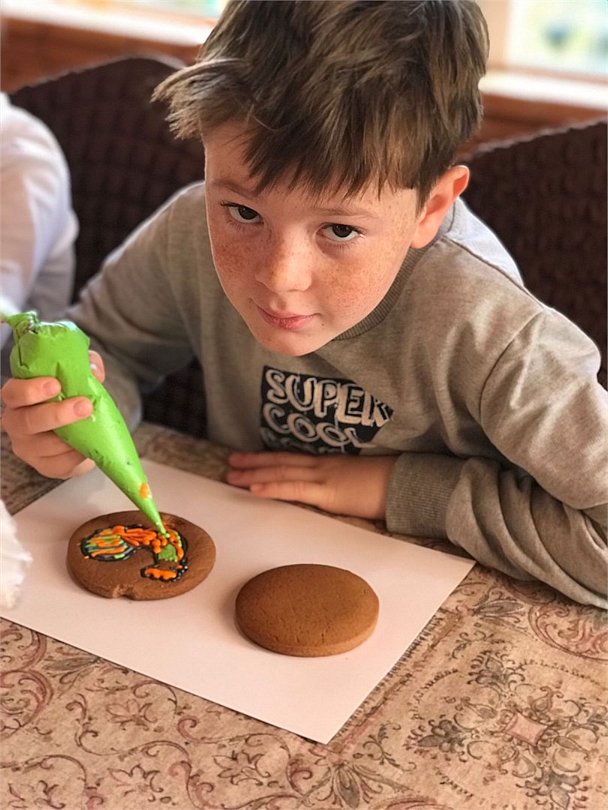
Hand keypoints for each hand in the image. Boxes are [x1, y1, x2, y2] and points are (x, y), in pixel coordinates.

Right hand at [1, 351, 104, 478]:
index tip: (56, 384)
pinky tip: (88, 445)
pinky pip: (59, 465)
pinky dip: (76, 455)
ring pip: (44, 446)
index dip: (31, 390)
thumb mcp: (77, 376)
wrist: (79, 430)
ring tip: (91, 426)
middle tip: (84, 405)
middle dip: (57, 414)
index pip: (13, 393)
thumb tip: (94, 371)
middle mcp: (16, 423)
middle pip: (27, 421)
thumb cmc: (70, 398)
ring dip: (70, 436)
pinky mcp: (45, 467)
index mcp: (18, 398)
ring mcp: (28, 448)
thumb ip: (85, 367)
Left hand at [226, 451, 397, 519]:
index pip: (293, 460)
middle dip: (254, 463)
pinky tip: (254, 489)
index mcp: (330, 465)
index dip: (269, 458)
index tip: (249, 458)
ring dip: (254, 474)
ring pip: (281, 472)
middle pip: (281, 462)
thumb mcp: (362, 483)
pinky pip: (294, 489)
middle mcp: (323, 467)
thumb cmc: (391, 484)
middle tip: (230, 463)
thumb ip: (345, 486)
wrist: (409, 483)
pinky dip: (272, 487)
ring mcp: (324, 478)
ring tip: (231, 475)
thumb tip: (336, 494)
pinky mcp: (328, 493)